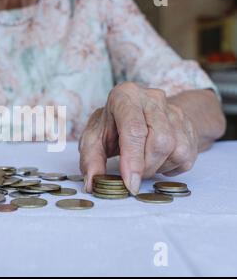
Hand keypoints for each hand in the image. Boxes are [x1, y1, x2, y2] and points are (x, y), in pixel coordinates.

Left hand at [79, 82, 198, 194]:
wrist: (136, 115)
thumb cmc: (111, 127)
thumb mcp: (94, 139)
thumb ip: (91, 160)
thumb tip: (92, 182)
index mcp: (125, 96)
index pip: (134, 129)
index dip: (133, 160)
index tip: (130, 183)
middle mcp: (152, 98)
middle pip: (160, 141)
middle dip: (146, 167)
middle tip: (132, 174)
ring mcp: (174, 110)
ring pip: (176, 149)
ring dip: (158, 167)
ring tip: (142, 163)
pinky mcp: (188, 125)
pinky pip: (186, 156)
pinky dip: (170, 167)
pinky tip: (156, 160)